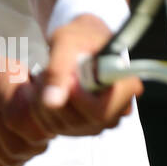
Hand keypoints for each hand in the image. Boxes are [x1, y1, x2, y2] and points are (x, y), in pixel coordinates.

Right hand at [0, 55, 54, 165]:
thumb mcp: (17, 72)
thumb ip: (39, 92)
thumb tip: (65, 111)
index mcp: (0, 83)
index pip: (23, 119)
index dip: (43, 129)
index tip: (49, 124)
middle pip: (18, 145)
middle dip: (37, 144)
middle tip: (41, 134)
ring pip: (9, 157)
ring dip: (26, 153)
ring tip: (28, 139)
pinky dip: (11, 159)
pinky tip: (13, 144)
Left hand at [32, 14, 142, 135]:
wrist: (79, 44)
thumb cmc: (79, 37)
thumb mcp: (67, 42)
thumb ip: (59, 69)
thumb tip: (52, 102)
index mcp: (126, 85)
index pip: (102, 110)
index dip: (77, 98)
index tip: (67, 77)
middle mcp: (119, 109)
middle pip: (81, 120)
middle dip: (56, 97)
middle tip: (48, 72)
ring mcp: (102, 122)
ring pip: (63, 125)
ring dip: (43, 102)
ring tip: (46, 77)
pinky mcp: (84, 127)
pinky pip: (54, 128)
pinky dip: (41, 109)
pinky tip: (45, 89)